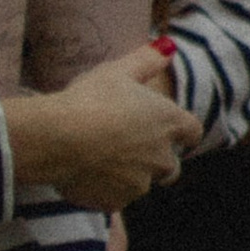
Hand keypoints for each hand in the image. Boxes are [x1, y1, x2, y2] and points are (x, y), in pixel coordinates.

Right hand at [1, 48, 202, 211]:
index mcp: (167, 122)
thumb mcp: (117, 71)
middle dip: (157, 161)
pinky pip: (114, 199)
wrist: (57, 139)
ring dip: (128, 175)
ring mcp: (139, 183)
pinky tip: (83, 174)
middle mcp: (161, 156)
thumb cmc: (89, 99)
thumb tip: (168, 47)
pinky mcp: (115, 202)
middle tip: (130, 148)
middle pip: (171, 166)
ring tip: (99, 159)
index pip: (192, 131)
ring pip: (141, 183)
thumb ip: (146, 60)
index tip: (179, 134)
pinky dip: (104, 190)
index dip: (185, 133)